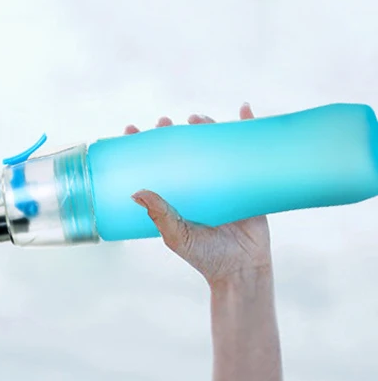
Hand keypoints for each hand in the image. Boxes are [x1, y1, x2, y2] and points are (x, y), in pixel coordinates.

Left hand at [127, 103, 273, 286]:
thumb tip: (136, 192)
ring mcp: (222, 181)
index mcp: (176, 196)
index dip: (143, 147)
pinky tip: (245, 110)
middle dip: (171, 132)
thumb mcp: (176, 235)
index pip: (155, 165)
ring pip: (212, 145)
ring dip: (205, 125)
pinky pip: (249, 150)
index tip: (131, 131)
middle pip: (182, 149)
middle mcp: (197, 184)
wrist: (241, 269)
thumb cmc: (205, 256)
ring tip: (196, 117)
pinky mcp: (247, 181)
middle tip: (163, 122)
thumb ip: (159, 215)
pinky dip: (249, 126)